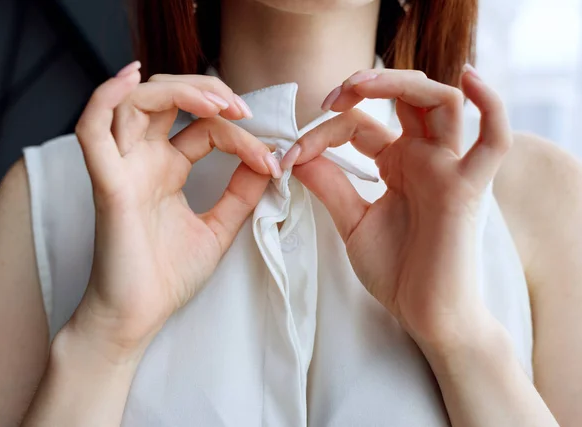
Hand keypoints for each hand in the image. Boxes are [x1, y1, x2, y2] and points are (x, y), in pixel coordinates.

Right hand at [68, 62, 279, 359]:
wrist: (138, 317)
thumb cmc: (168, 276)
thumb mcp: (218, 228)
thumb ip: (241, 194)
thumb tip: (271, 162)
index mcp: (166, 168)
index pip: (204, 130)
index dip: (241, 136)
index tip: (273, 162)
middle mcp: (142, 161)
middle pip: (165, 98)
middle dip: (206, 91)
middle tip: (242, 108)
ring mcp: (122, 169)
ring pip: (134, 102)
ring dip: (176, 90)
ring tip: (216, 101)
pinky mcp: (108, 185)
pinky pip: (92, 130)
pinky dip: (105, 97)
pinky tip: (131, 78)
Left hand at [287, 66, 510, 352]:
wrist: (423, 314)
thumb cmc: (396, 271)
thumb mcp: (353, 222)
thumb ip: (330, 186)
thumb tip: (295, 154)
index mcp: (398, 164)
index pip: (360, 125)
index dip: (322, 132)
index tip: (290, 156)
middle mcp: (425, 158)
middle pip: (406, 97)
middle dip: (367, 85)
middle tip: (329, 99)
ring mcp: (449, 170)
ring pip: (442, 103)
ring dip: (402, 83)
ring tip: (359, 85)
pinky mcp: (468, 190)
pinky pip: (495, 141)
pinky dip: (491, 106)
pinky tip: (469, 78)